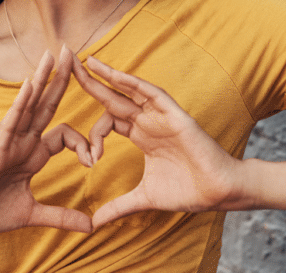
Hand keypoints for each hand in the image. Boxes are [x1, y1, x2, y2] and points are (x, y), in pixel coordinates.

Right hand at [0, 45, 93, 235]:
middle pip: (46, 104)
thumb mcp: (32, 214)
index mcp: (32, 155)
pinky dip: (20, 104)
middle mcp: (22, 142)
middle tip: (71, 51)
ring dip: (41, 79)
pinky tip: (30, 84)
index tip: (92, 163)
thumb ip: (61, 217)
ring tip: (52, 54)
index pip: (64, 135)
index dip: (83, 143)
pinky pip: (10, 122)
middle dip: (60, 79)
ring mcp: (8, 143)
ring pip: (28, 105)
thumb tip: (90, 227)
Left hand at [71, 54, 245, 226]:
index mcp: (141, 136)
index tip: (91, 159)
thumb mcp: (144, 198)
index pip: (108, 120)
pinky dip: (132, 83)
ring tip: (85, 61)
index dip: (93, 135)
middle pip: (112, 97)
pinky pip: (150, 93)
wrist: (218, 193)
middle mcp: (148, 121)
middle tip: (67, 65)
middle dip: (90, 82)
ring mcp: (160, 115)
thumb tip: (94, 224)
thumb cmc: (187, 191)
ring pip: (129, 89)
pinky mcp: (174, 114)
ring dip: (107, 75)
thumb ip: (118, 206)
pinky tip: (114, 74)